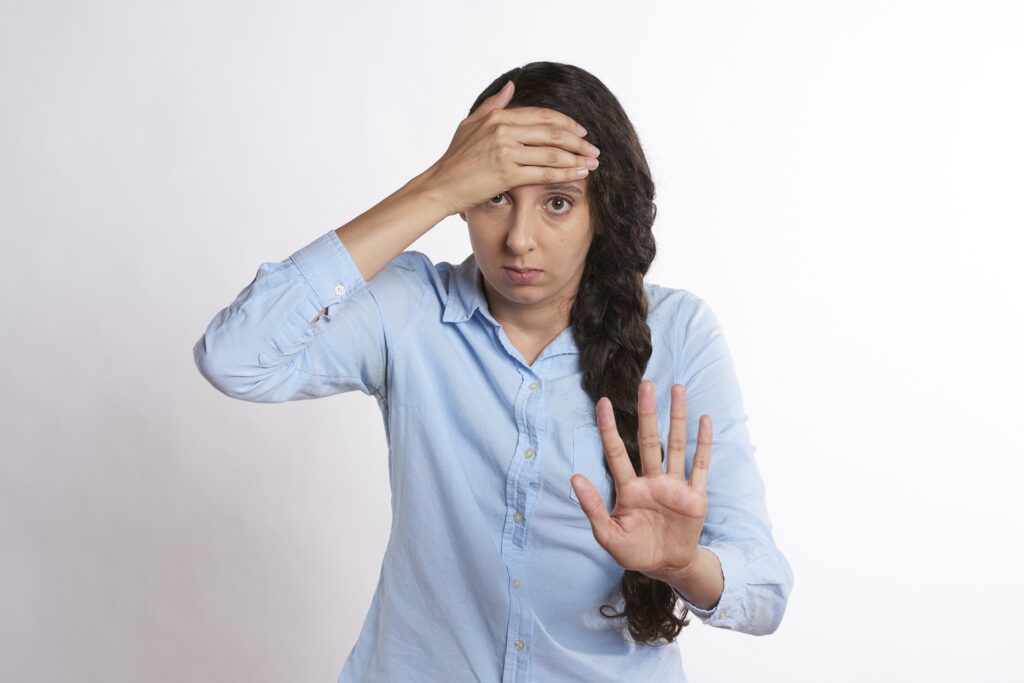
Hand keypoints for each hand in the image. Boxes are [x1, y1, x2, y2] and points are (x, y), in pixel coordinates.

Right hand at [422, 80, 600, 214]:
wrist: (441, 186)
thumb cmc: (455, 159)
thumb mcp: (470, 124)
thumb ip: (494, 104)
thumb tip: (512, 86)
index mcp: (498, 117)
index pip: (542, 115)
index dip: (566, 123)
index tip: (581, 132)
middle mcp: (503, 130)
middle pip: (552, 132)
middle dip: (578, 141)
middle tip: (594, 149)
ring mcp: (506, 151)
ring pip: (552, 153)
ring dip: (577, 158)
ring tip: (592, 163)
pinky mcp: (507, 173)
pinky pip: (544, 173)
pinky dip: (566, 173)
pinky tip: (579, 174)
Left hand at [570, 380, 712, 580]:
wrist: (667, 567)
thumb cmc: (634, 551)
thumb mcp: (607, 535)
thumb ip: (592, 507)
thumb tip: (574, 477)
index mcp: (628, 489)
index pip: (616, 452)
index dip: (609, 428)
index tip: (603, 402)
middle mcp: (652, 481)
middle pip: (649, 440)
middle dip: (648, 412)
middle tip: (646, 384)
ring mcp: (674, 486)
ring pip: (677, 445)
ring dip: (677, 418)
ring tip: (678, 389)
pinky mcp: (695, 496)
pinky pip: (700, 466)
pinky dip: (704, 444)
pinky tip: (704, 420)